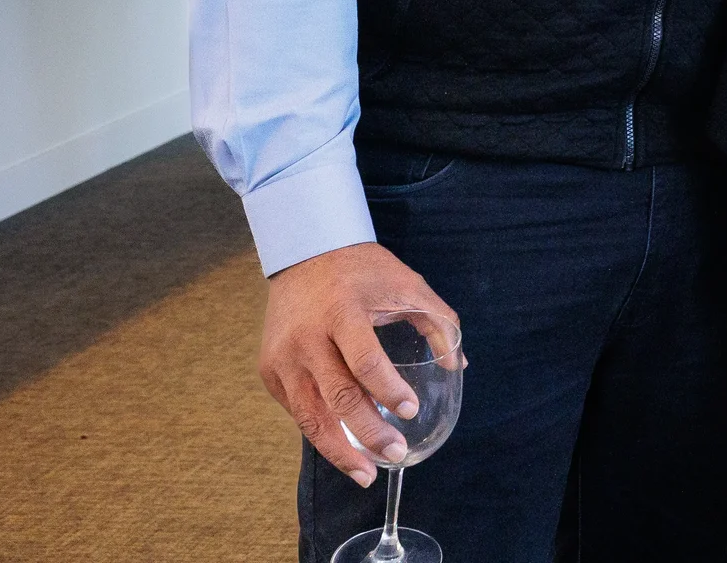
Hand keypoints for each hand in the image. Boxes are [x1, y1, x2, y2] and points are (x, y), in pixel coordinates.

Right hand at [259, 242, 459, 485]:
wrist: (306, 252)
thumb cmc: (364, 271)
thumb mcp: (407, 284)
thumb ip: (437, 321)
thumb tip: (458, 364)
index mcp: (342, 312)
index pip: (365, 361)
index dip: (388, 390)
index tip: (410, 411)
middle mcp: (306, 338)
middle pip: (337, 396)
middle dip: (368, 432)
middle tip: (395, 454)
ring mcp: (283, 357)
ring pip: (309, 415)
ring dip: (339, 450)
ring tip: (366, 474)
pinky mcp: (269, 370)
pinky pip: (296, 410)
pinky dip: (320, 433)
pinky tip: (343, 449)